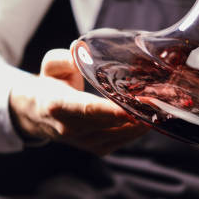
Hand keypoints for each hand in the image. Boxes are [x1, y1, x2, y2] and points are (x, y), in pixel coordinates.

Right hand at [9, 48, 148, 154]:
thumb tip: (78, 50)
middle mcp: (70, 128)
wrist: (38, 114)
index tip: (131, 107)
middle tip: (159, 101)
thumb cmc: (50, 85)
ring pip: (118, 135)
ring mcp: (83, 142)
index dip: (109, 111)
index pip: (86, 110)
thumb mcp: (50, 66)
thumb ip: (62, 58)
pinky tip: (149, 117)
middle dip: (135, 114)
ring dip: (141, 124)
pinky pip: (121, 141)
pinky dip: (137, 130)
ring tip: (160, 109)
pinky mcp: (96, 148)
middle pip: (108, 124)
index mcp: (57, 105)